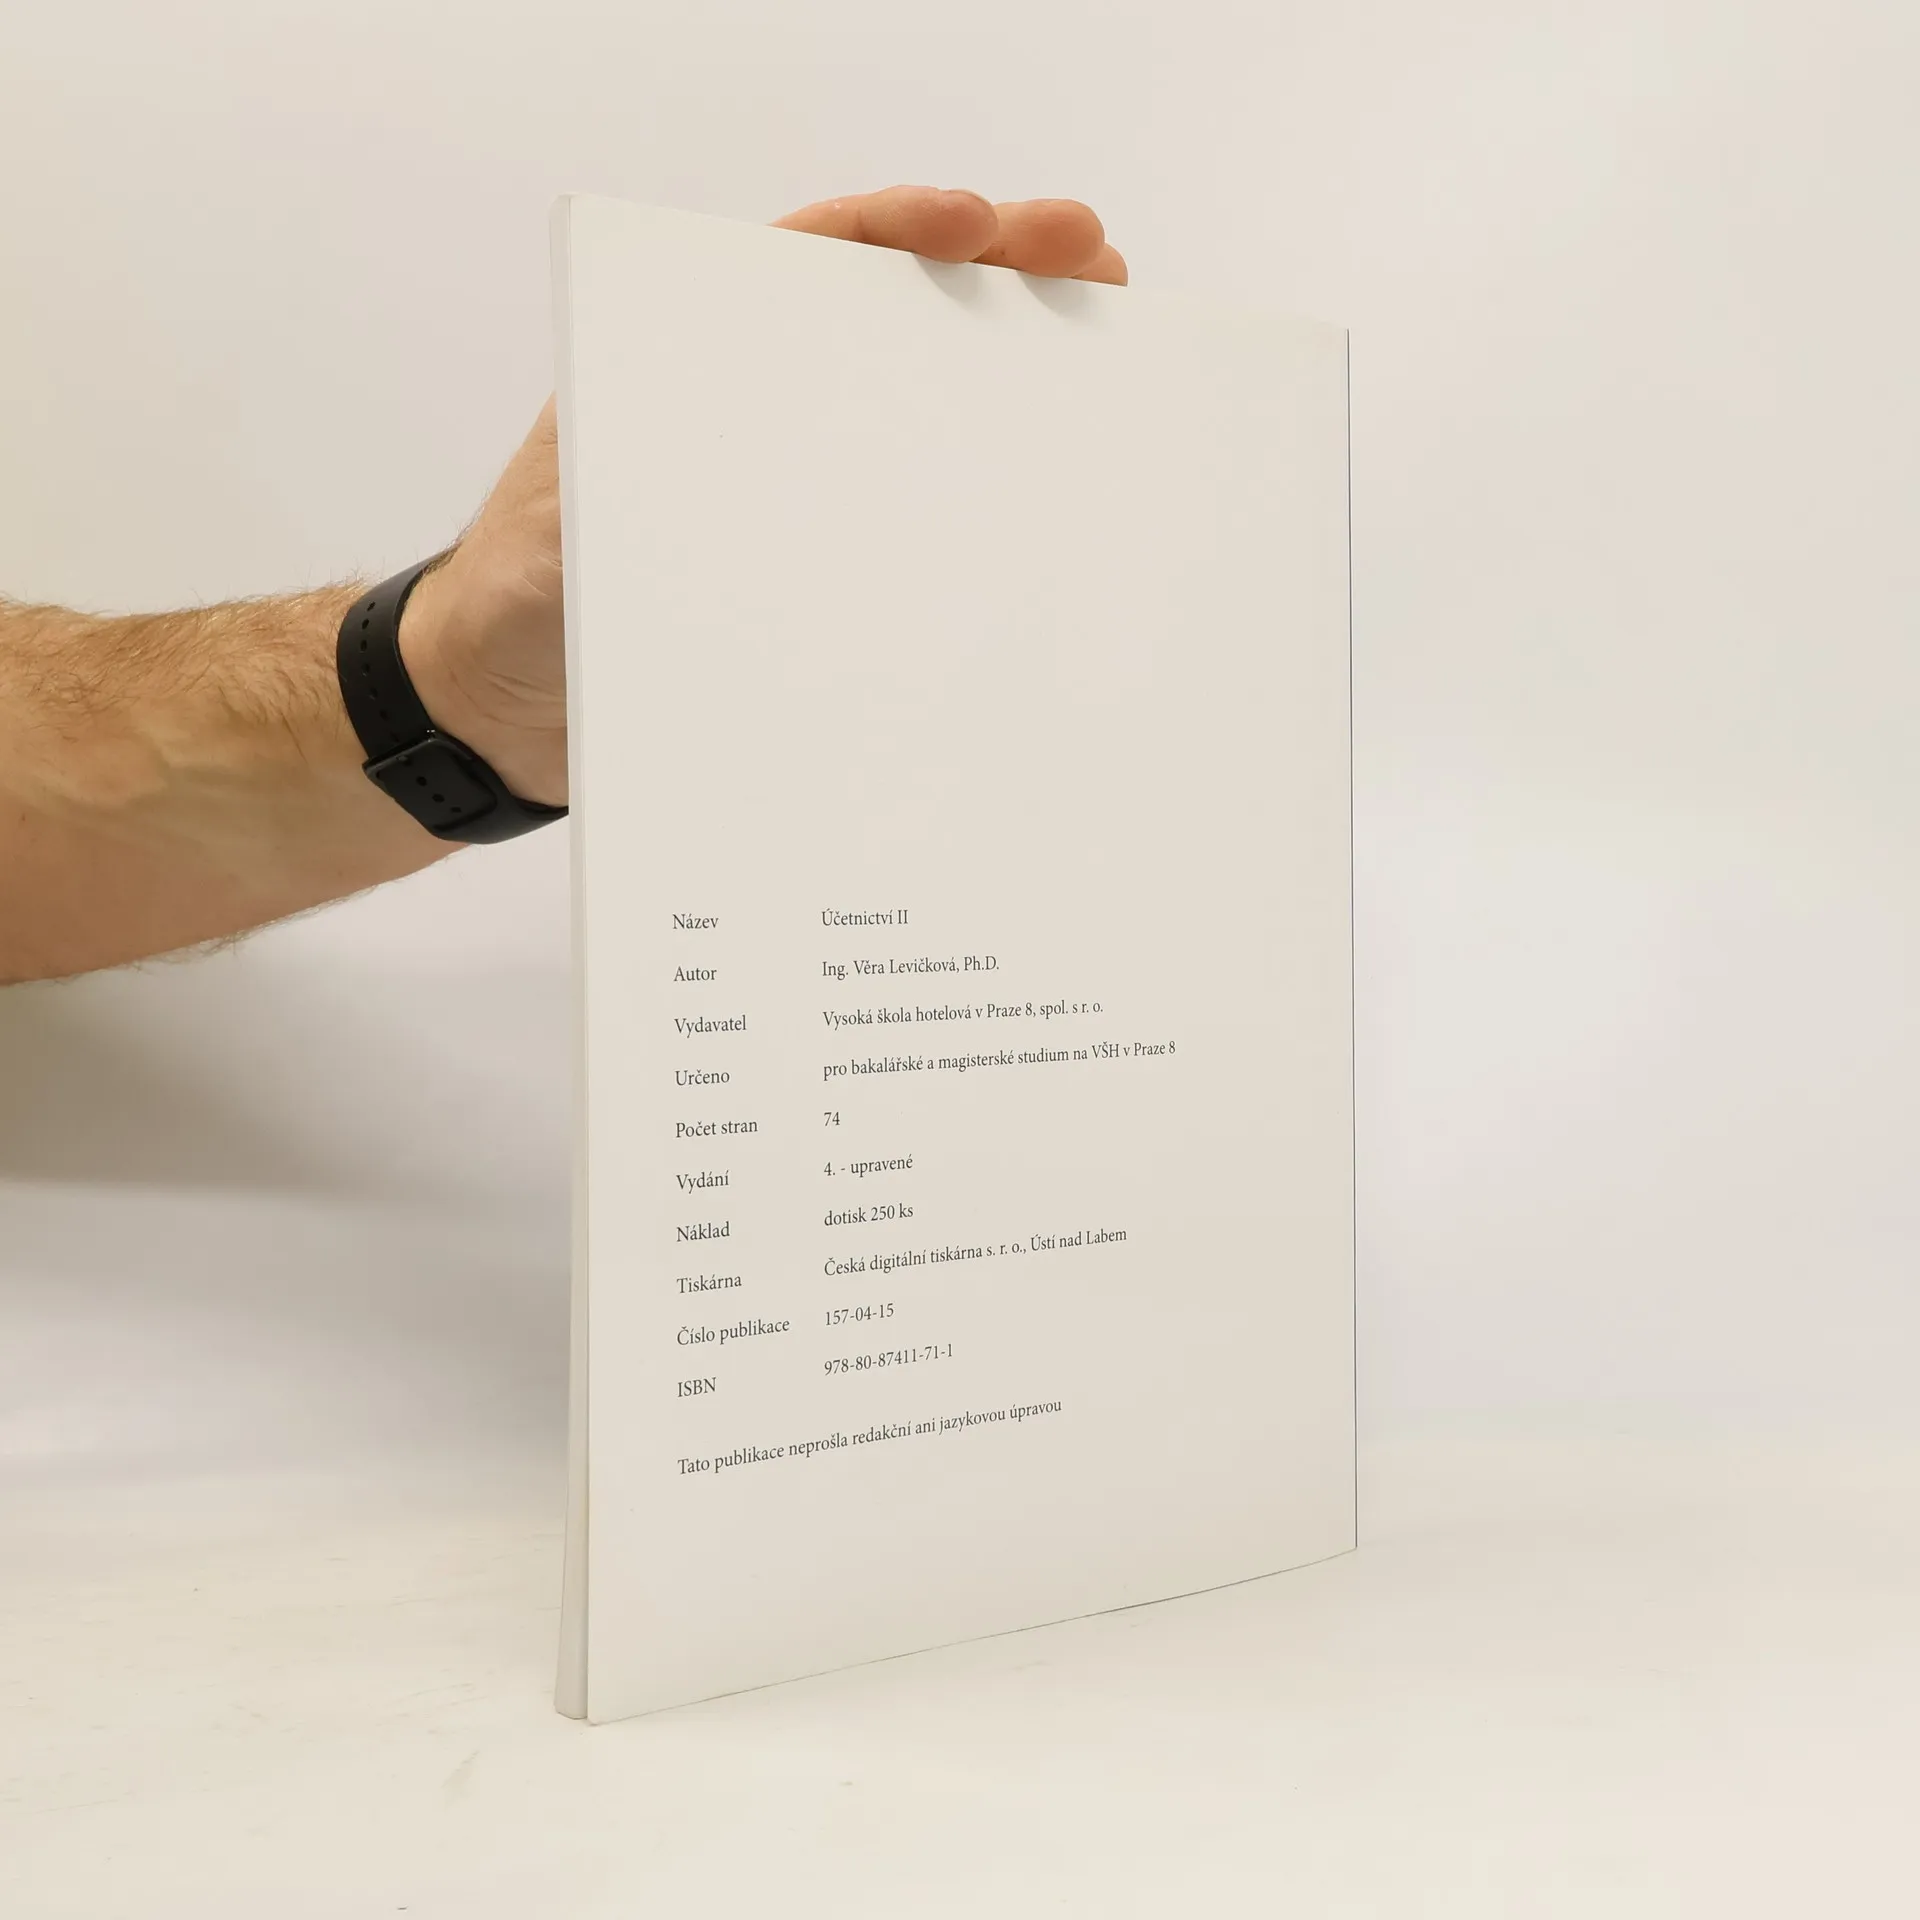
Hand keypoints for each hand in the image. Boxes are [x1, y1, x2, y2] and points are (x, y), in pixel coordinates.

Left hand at [399, 188, 1124, 808]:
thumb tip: (724, 508)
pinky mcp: (824, 572)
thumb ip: (623, 517)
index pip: (803, 265)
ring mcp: (800, 492)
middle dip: (996, 276)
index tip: (971, 226)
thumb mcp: (557, 549)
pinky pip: (918, 529)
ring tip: (1110, 352)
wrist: (504, 713)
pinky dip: (987, 507)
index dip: (894, 230)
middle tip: (1093, 264)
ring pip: (921, 412)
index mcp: (689, 367)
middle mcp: (758, 412)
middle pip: (890, 317)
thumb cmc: (512, 612)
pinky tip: (1055, 500)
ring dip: (1012, 380)